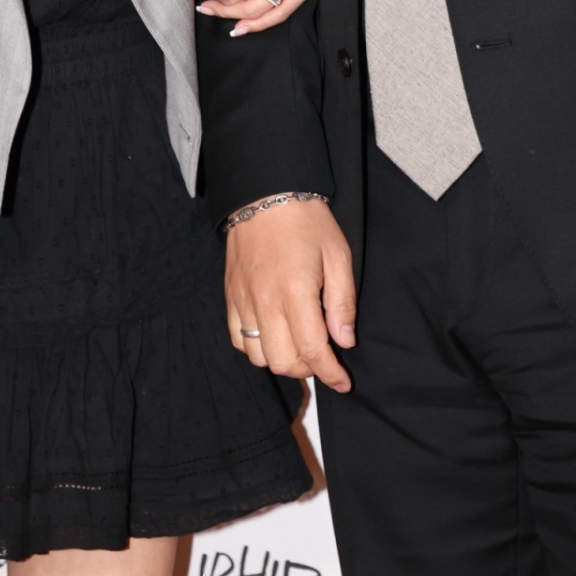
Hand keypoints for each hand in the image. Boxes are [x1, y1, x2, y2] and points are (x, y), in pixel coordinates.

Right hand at [225, 198, 354, 392]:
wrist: (265, 192)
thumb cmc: (306, 221)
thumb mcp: (338, 255)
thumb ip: (342, 302)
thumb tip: (344, 341)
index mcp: (295, 293)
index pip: (312, 351)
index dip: (331, 374)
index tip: (343, 382)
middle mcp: (265, 302)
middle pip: (283, 362)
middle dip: (307, 368)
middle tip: (322, 356)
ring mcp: (244, 300)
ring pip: (258, 356)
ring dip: (281, 359)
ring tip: (297, 345)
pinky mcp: (231, 295)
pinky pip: (237, 339)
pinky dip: (256, 347)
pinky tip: (272, 334)